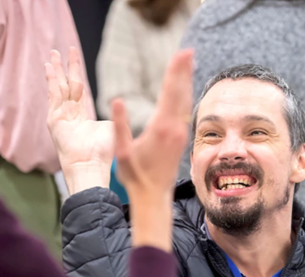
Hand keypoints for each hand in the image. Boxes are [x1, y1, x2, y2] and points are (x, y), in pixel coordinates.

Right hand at [45, 47, 111, 191]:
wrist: (91, 166)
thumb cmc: (103, 153)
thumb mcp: (110, 127)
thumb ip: (113, 114)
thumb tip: (120, 107)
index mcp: (82, 116)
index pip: (78, 90)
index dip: (76, 74)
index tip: (74, 58)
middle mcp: (69, 115)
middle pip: (66, 85)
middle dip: (64, 68)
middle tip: (60, 50)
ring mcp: (60, 116)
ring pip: (59, 87)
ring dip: (56, 70)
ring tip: (54, 53)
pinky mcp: (54, 119)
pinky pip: (54, 95)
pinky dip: (51, 80)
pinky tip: (49, 67)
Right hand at [112, 49, 192, 197]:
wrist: (153, 196)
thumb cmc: (135, 176)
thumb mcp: (120, 151)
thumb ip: (119, 125)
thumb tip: (116, 100)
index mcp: (160, 127)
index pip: (169, 92)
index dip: (174, 72)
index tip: (180, 54)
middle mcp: (174, 128)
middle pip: (181, 93)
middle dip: (183, 71)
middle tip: (188, 51)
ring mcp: (180, 133)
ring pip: (185, 102)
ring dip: (186, 81)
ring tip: (188, 64)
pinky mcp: (181, 139)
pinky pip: (185, 112)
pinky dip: (185, 96)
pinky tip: (185, 90)